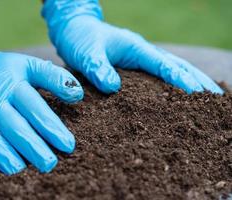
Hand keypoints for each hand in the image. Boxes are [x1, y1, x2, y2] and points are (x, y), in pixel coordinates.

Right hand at [0, 26, 83, 174]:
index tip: (68, 145)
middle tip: (49, 164)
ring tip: (21, 170)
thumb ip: (54, 77)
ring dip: (4, 155)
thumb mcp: (29, 65)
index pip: (35, 108)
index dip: (51, 127)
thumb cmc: (3, 70)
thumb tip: (78, 95)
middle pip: (14, 126)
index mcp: (13, 85)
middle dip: (32, 147)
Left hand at [42, 0, 222, 93]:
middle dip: (198, 82)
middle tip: (217, 101)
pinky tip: (180, 96)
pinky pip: (160, 75)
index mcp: (135, 48)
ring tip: (210, 100)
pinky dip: (175, 84)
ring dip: (192, 83)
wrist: (75, 30)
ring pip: (173, 70)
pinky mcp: (136, 67)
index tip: (199, 95)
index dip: (181, 80)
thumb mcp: (86, 53)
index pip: (164, 65)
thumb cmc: (80, 39)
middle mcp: (143, 53)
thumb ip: (98, 68)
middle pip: (178, 66)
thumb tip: (113, 87)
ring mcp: (141, 59)